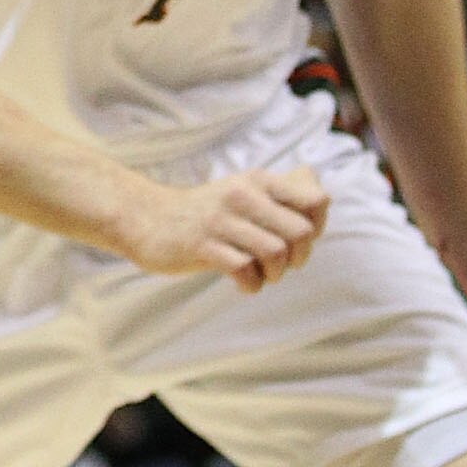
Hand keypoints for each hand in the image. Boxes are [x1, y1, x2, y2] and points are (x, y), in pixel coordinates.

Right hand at [118, 164, 329, 292]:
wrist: (147, 218)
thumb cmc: (206, 211)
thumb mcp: (245, 189)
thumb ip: (284, 189)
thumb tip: (318, 191)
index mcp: (259, 181)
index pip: (316, 200)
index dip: (318, 226)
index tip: (296, 239)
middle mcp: (243, 195)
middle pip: (302, 232)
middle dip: (299, 257)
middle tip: (280, 264)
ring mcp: (221, 221)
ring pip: (276, 252)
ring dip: (275, 274)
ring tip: (261, 275)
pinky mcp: (201, 245)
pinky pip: (244, 270)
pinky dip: (251, 285)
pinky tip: (242, 283)